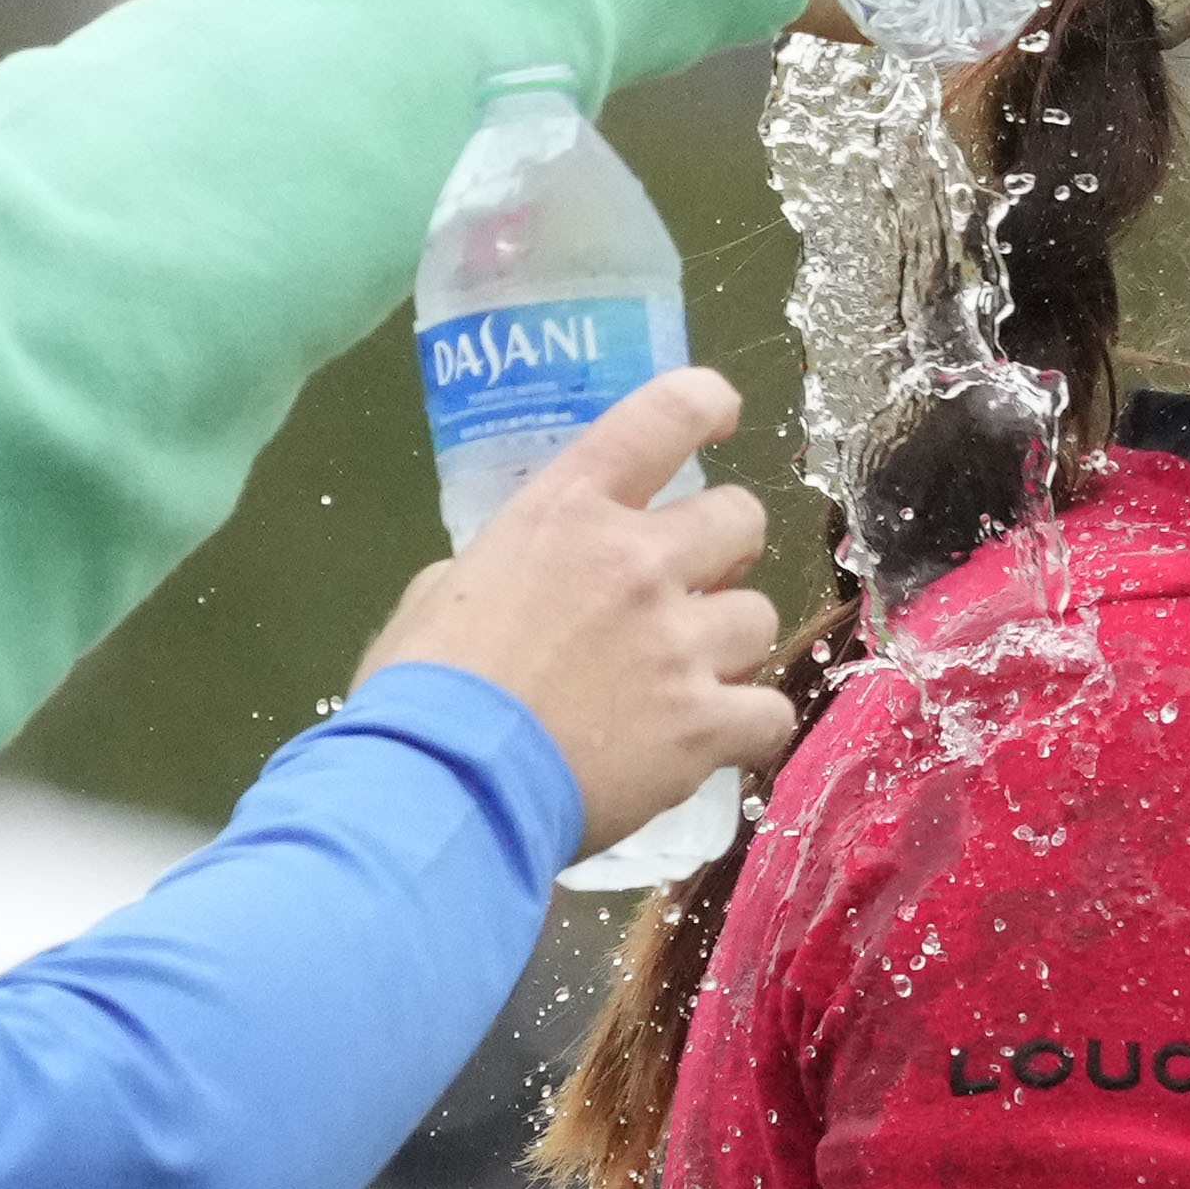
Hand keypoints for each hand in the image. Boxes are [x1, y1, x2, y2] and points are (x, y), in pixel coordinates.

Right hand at [359, 367, 793, 842]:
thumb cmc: (419, 691)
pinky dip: (749, 726)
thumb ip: (505, 568)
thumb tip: (528, 585)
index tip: (721, 415)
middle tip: (695, 585)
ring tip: (690, 678)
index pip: (666, 413)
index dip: (707, 403)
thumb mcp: (441, 594)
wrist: (441, 785)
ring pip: (761, 617)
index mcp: (566, 511)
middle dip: (726, 548)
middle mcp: (637, 560)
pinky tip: (716, 740)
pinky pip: (770, 712)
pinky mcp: (703, 724)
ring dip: (731, 644)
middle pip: (740, 517)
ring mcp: (678, 642)